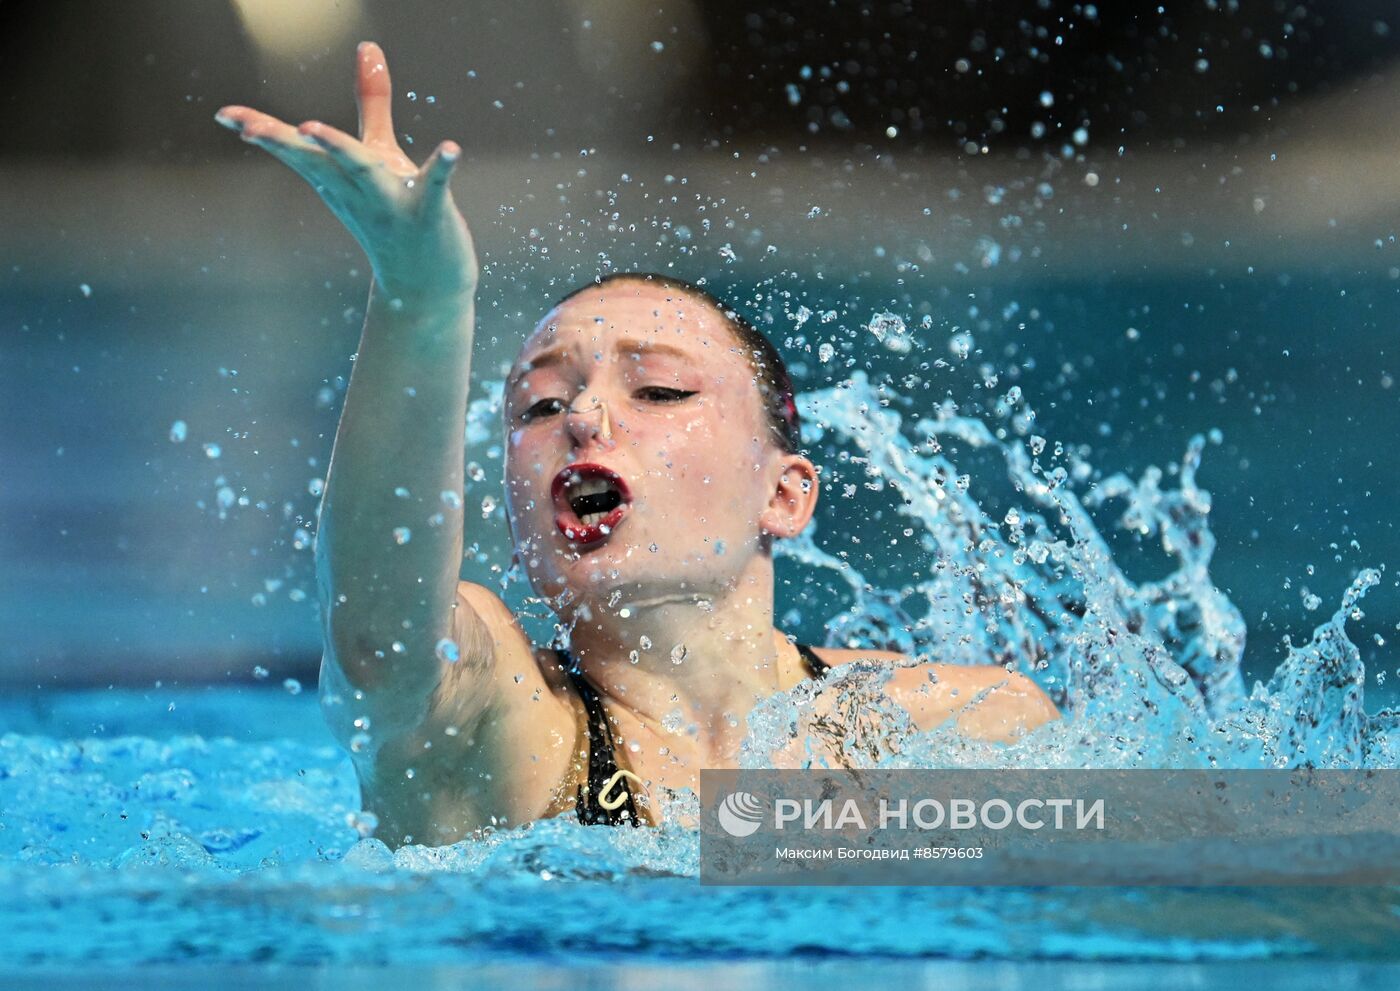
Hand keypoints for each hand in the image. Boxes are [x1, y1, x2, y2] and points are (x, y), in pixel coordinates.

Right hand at [216, 42, 477, 303]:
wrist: (426, 284)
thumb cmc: (396, 212)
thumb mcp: (378, 153)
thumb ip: (371, 101)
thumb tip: (367, 45)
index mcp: (339, 178)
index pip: (296, 152)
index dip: (262, 132)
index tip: (225, 115)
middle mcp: (358, 192)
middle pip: (317, 162)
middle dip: (284, 143)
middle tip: (249, 128)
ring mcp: (393, 204)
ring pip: (364, 173)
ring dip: (339, 150)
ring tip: (311, 128)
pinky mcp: (431, 213)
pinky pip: (435, 188)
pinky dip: (442, 168)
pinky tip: (452, 148)